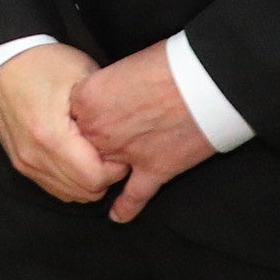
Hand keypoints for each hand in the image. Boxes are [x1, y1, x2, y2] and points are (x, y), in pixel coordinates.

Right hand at [0, 43, 117, 203]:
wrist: (1, 60)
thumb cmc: (43, 63)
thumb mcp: (83, 76)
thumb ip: (104, 113)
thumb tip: (125, 138)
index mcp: (51, 136)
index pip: (95, 178)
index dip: (117, 169)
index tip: (123, 148)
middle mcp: (34, 157)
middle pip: (84, 192)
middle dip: (106, 178)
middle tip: (113, 153)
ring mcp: (25, 163)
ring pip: (70, 195)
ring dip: (89, 182)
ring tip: (97, 155)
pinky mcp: (20, 163)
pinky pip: (54, 187)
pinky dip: (72, 181)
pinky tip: (80, 159)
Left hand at [70, 47, 218, 222]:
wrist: (209, 80)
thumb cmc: (170, 63)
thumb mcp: (124, 64)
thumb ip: (108, 86)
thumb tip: (111, 96)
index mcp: (88, 99)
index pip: (70, 113)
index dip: (83, 112)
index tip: (93, 110)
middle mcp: (100, 131)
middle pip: (83, 144)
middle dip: (94, 140)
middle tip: (111, 131)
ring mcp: (125, 154)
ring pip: (104, 170)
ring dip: (106, 170)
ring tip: (106, 172)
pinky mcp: (155, 169)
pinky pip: (134, 195)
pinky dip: (126, 208)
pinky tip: (118, 217)